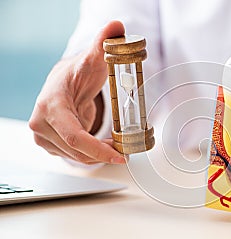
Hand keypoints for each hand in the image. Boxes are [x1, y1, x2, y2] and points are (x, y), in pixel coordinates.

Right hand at [29, 21, 125, 164]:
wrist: (62, 84)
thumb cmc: (77, 74)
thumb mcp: (91, 60)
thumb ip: (103, 43)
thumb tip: (117, 26)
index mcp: (51, 104)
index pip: (75, 136)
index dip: (98, 149)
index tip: (119, 156)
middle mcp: (41, 123)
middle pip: (78, 151)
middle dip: (104, 153)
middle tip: (126, 151)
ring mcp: (43, 136)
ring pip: (76, 157)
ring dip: (99, 155)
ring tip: (117, 146)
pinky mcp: (49, 144)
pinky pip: (74, 156)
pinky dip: (92, 154)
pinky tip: (103, 145)